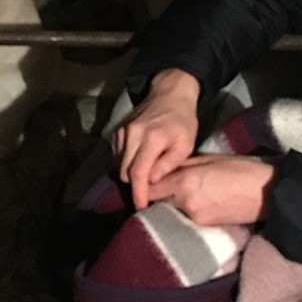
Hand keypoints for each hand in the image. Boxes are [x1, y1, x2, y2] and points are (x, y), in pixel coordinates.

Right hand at [112, 68, 200, 207]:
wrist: (169, 94)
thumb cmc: (182, 122)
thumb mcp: (185, 145)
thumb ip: (168, 165)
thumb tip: (152, 182)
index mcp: (151, 139)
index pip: (138, 172)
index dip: (138, 192)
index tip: (141, 206)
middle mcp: (132, 134)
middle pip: (124, 172)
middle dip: (134, 185)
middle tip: (148, 193)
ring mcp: (122, 132)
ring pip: (118, 165)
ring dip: (129, 174)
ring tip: (146, 176)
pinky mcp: (117, 131)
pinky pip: (117, 155)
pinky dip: (126, 163)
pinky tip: (140, 162)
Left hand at [150, 155, 274, 226]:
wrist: (270, 194)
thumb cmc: (242, 169)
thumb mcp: (210, 159)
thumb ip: (184, 165)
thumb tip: (165, 169)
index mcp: (184, 182)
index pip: (150, 188)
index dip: (146, 183)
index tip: (146, 178)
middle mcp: (185, 203)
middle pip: (159, 201)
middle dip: (158, 194)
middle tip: (162, 185)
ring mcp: (195, 218)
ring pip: (172, 209)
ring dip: (172, 202)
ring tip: (183, 192)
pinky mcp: (206, 226)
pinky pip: (186, 217)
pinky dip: (185, 210)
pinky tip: (196, 201)